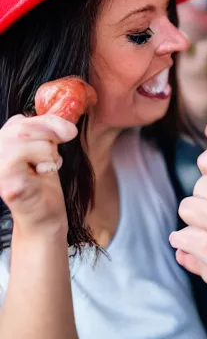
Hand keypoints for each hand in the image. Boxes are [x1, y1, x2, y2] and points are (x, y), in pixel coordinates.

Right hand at [0, 114, 77, 233]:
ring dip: (48, 152)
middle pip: (23, 126)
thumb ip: (45, 133)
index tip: (67, 133)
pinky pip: (31, 159)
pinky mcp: (9, 184)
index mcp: (0, 146)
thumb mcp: (44, 152)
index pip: (20, 121)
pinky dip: (46, 164)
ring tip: (44, 168)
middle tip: (55, 153)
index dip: (48, 122)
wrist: (45, 218)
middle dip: (50, 134)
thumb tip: (67, 125)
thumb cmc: (43, 186)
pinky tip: (42, 176)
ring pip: (28, 138)